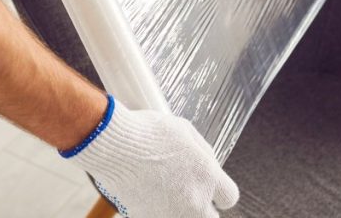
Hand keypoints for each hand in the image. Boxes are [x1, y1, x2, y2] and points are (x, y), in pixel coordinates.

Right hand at [64, 97, 238, 217]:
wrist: (111, 145)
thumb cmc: (146, 133)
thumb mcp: (184, 130)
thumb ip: (204, 152)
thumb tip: (211, 166)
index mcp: (206, 176)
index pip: (229, 197)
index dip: (220, 191)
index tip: (210, 186)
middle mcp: (192, 201)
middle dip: (203, 206)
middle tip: (188, 192)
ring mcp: (169, 214)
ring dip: (179, 209)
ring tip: (164, 190)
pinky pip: (159, 217)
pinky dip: (156, 209)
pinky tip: (147, 192)